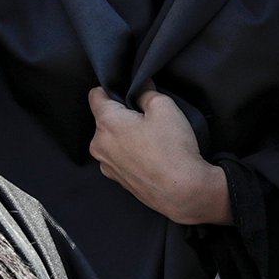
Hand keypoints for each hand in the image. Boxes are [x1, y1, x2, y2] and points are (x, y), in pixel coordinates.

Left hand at [87, 85, 230, 226]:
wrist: (183, 192)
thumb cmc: (172, 149)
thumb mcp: (164, 107)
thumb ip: (146, 91)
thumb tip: (140, 86)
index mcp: (106, 123)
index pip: (95, 95)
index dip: (112, 88)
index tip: (129, 91)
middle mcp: (99, 144)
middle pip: (104, 118)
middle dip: (122, 114)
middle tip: (147, 117)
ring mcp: (106, 165)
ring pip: (111, 140)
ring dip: (125, 136)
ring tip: (151, 139)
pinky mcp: (117, 180)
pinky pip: (119, 158)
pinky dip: (130, 154)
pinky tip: (150, 156)